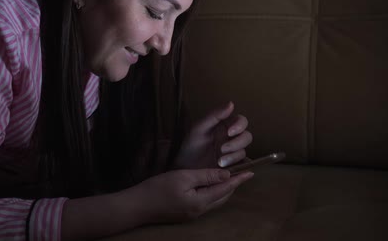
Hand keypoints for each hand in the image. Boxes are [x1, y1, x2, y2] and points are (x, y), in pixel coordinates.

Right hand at [130, 168, 252, 223]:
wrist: (137, 206)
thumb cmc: (158, 188)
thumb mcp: (183, 176)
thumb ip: (206, 175)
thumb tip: (227, 174)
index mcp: (201, 202)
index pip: (225, 189)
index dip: (238, 180)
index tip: (250, 172)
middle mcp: (200, 211)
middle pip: (223, 197)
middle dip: (233, 185)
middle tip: (241, 172)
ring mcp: (192, 214)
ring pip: (215, 201)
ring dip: (223, 189)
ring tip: (229, 177)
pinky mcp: (185, 214)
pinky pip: (205, 202)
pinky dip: (212, 192)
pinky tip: (210, 184)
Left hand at [174, 101, 251, 168]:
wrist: (184, 168)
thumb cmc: (190, 146)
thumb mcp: (199, 128)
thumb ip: (215, 115)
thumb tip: (231, 103)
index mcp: (225, 126)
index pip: (241, 121)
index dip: (240, 125)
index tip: (230, 132)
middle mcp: (231, 139)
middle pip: (246, 137)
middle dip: (237, 143)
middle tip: (222, 149)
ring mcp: (233, 153)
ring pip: (243, 152)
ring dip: (233, 157)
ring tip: (219, 162)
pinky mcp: (233, 167)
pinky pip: (243, 165)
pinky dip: (240, 167)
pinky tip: (230, 169)